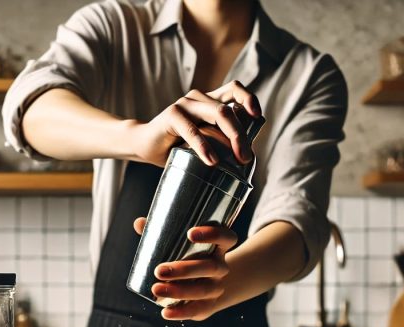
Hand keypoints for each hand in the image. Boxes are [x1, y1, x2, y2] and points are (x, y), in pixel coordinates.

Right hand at [128, 80, 261, 167]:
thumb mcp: (204, 140)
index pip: (234, 89)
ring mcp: (185, 104)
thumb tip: (247, 154)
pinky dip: (204, 146)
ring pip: (217, 113)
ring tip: (237, 159)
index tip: (258, 115)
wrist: (145, 145)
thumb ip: (221, 139)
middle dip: (242, 134)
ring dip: (231, 137)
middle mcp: (198, 98)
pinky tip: (211, 160)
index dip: (248, 98)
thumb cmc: (178, 145)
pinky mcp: (171, 115)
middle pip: (228, 108)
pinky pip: (192, 129)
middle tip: (246, 157)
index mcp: (208, 101)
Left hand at [133, 218, 237, 320]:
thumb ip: (162, 233)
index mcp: (218, 248)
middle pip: (210, 267)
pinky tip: (165, 312)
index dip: (213, 234)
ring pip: (203, 290)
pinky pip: (197, 310)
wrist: (208, 284)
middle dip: (184, 269)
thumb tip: (140, 223)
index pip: (226, 238)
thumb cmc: (189, 257)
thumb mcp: (181, 245)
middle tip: (159, 270)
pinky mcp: (208, 306)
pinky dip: (181, 313)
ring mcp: (216, 287)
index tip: (190, 233)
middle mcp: (221, 267)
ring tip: (156, 289)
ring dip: (179, 291)